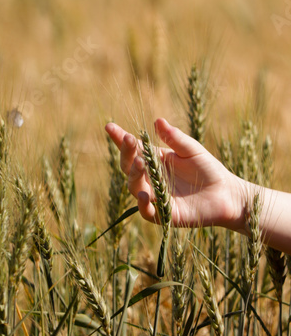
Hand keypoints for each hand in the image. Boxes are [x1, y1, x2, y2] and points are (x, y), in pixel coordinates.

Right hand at [105, 118, 244, 230]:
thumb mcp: (192, 149)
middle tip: (129, 141)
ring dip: (134, 175)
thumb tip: (157, 121)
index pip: (134, 149)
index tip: (109, 127)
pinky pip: (147, 211)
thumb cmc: (209, 170)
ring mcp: (155, 197)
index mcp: (155, 161)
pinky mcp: (164, 214)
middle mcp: (151, 179)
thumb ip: (175, 138)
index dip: (120, 139)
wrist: (227, 194)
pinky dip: (142, 204)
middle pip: (128, 167)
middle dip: (126, 154)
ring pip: (134, 187)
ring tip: (140, 163)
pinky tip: (143, 194)